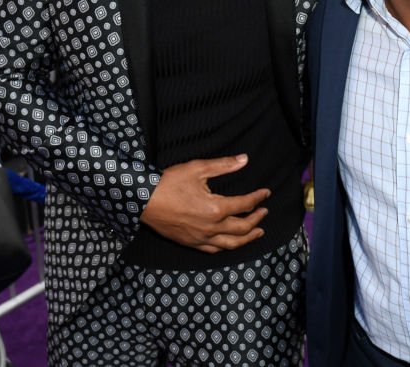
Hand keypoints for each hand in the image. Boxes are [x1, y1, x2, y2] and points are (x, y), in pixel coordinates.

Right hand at [140, 155, 269, 252]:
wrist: (143, 200)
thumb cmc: (170, 182)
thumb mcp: (198, 169)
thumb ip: (224, 165)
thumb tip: (245, 159)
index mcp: (216, 209)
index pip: (244, 204)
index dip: (258, 198)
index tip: (266, 193)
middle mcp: (211, 227)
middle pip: (242, 227)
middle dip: (257, 219)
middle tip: (265, 212)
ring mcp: (201, 238)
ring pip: (231, 244)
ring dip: (247, 238)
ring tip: (258, 233)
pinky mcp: (190, 243)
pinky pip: (213, 250)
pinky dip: (226, 247)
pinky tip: (230, 243)